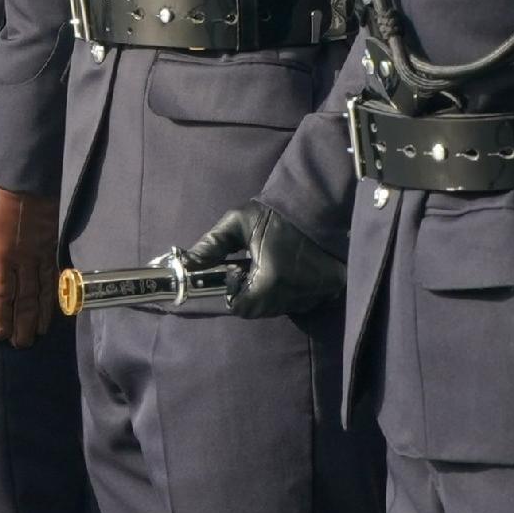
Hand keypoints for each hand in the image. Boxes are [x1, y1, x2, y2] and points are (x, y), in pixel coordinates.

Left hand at [0, 178, 57, 346]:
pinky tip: (52, 307)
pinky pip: (53, 275)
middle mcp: (23, 257)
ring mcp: (40, 251)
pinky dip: (52, 295)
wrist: (22, 168)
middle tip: (20, 345)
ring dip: (38, 315)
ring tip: (36, 334)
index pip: (1, 292)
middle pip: (24, 298)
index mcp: (0, 252)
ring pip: (41, 291)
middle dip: (21, 324)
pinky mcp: (51, 243)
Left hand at [187, 202, 344, 317]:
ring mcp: (316, 293)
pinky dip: (290, 292)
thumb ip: (211, 245)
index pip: (242, 308)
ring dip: (270, 295)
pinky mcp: (329, 289)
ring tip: (269, 268)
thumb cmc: (274, 212)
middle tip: (250, 269)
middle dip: (250, 294)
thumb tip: (184, 263)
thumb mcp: (237, 222)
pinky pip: (302, 301)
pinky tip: (288, 271)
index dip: (233, 294)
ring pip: (282, 308)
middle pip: (262, 310)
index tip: (235, 274)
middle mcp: (295, 293)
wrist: (316, 202)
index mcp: (271, 279)